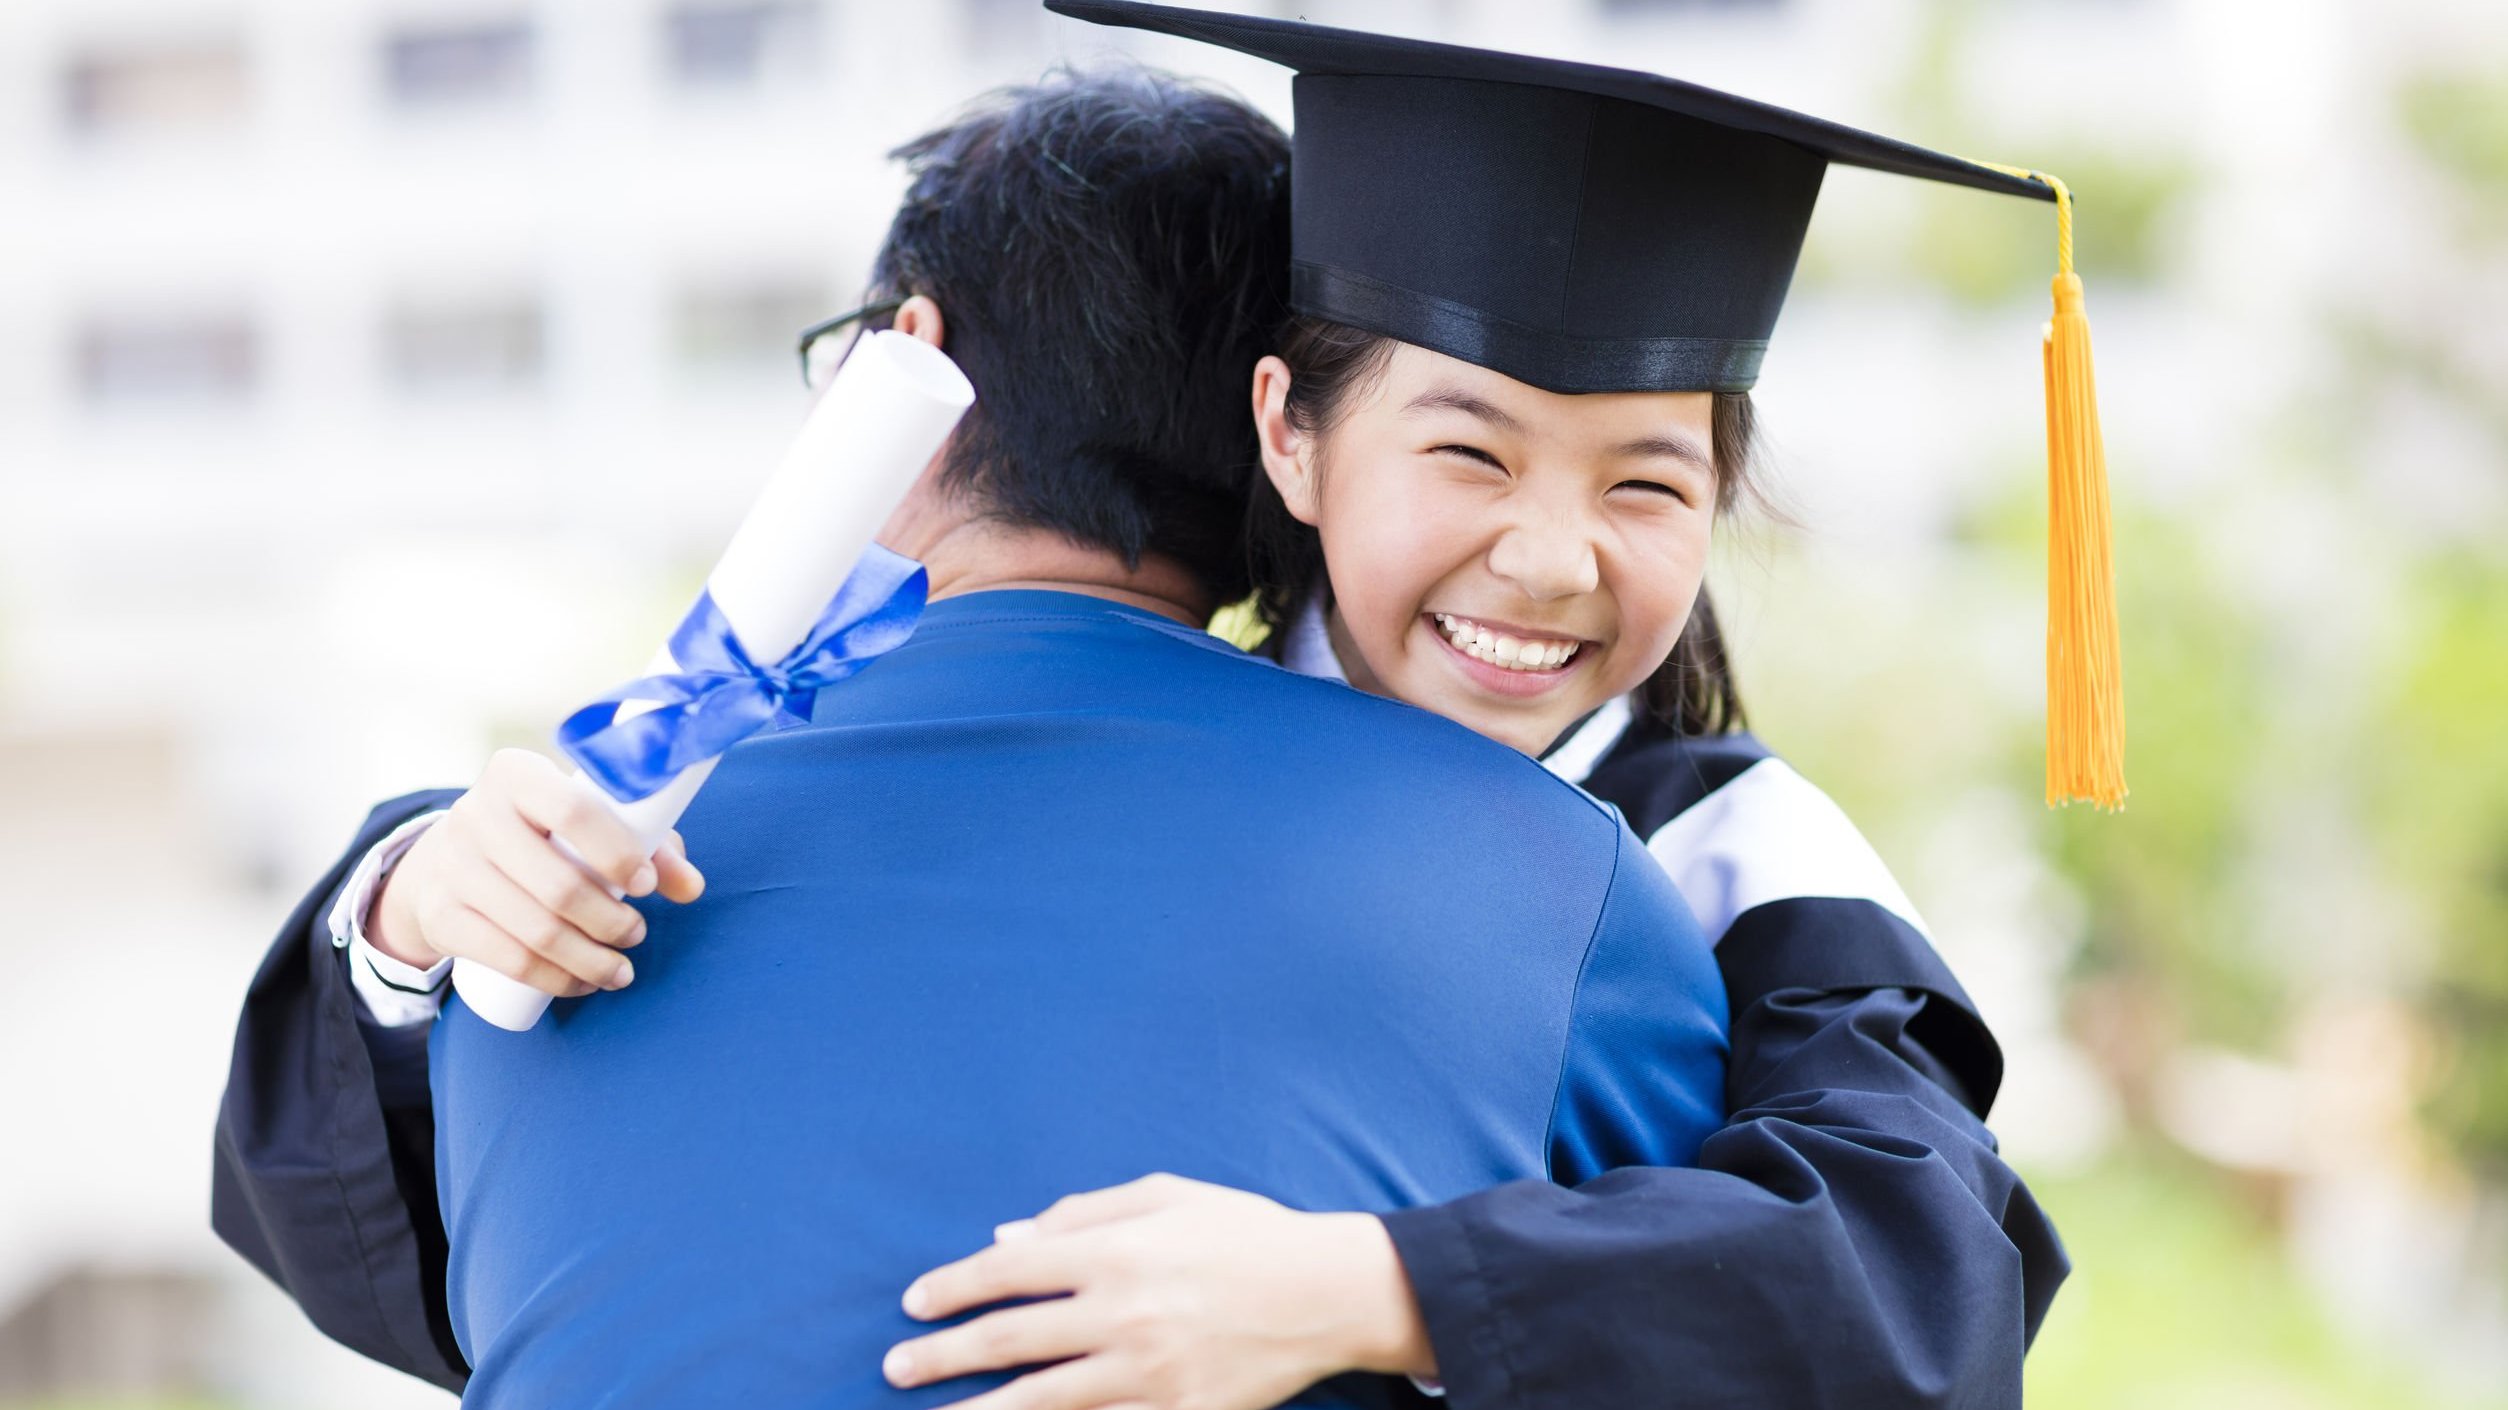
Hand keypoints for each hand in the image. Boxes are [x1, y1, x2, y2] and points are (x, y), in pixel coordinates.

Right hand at [367, 748, 704, 995]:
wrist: (447, 859)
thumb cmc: (541, 833)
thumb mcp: (586, 821)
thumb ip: (648, 842)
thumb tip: (690, 887)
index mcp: (516, 774)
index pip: (572, 809)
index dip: (618, 853)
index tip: (647, 885)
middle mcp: (476, 814)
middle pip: (558, 884)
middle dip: (611, 921)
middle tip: (637, 934)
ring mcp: (452, 867)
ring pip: (535, 931)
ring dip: (590, 960)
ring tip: (621, 969)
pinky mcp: (440, 916)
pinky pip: (508, 959)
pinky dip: (556, 980)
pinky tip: (583, 983)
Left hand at [885, 1173, 1434, 1409]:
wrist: (1327, 1295)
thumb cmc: (1243, 1234)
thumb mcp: (1166, 1196)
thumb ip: (1080, 1214)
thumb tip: (1003, 1239)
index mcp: (1118, 1252)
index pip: (1010, 1272)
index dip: (952, 1287)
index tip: (913, 1303)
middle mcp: (1125, 1315)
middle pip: (1010, 1341)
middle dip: (942, 1356)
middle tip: (896, 1368)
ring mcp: (1149, 1375)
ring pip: (1040, 1402)